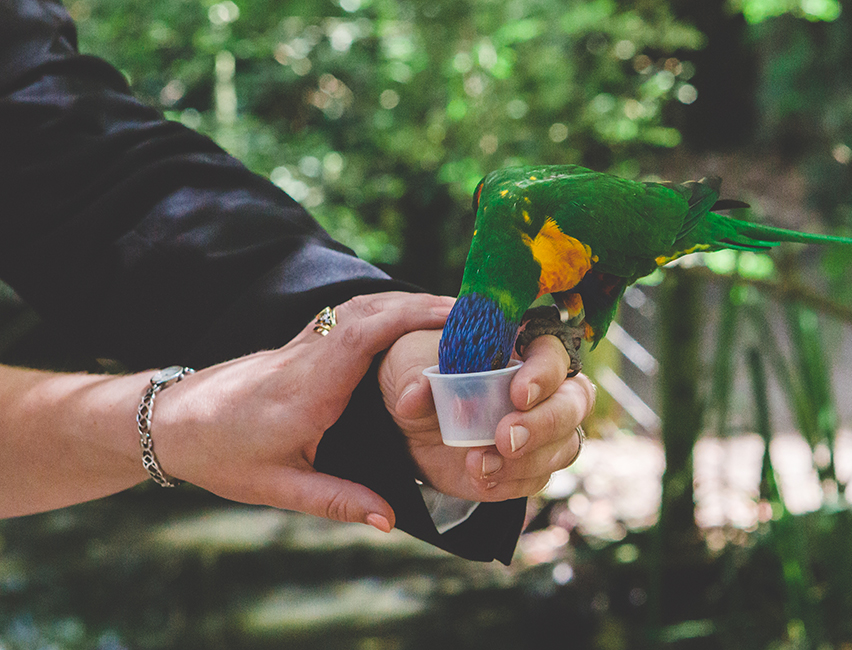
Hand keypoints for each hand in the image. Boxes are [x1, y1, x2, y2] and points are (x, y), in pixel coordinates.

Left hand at [151, 292, 453, 530]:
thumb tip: (389, 517)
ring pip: (360, 306)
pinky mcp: (302, 344)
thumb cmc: (222, 454)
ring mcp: (303, 343)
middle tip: (475, 316)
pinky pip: (350, 316)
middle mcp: (308, 355)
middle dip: (424, 304)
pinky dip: (386, 311)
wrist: (171, 423)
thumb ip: (338, 500)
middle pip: (371, 308)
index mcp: (308, 387)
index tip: (458, 318)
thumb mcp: (279, 486)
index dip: (412, 317)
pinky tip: (408, 323)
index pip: (364, 334)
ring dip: (406, 303)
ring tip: (453, 317)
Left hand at [378, 330, 595, 501]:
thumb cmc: (415, 372)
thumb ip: (415, 375)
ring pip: (565, 446)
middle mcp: (541, 389)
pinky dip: (512, 482)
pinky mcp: (525, 466)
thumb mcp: (406, 362)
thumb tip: (414, 398)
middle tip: (506, 437)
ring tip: (479, 463)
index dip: (544, 374)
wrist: (403, 420)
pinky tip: (480, 477)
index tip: (517, 394)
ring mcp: (539, 430)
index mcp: (520, 349)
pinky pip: (538, 478)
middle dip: (545, 423)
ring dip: (528, 460)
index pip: (554, 354)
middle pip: (574, 403)